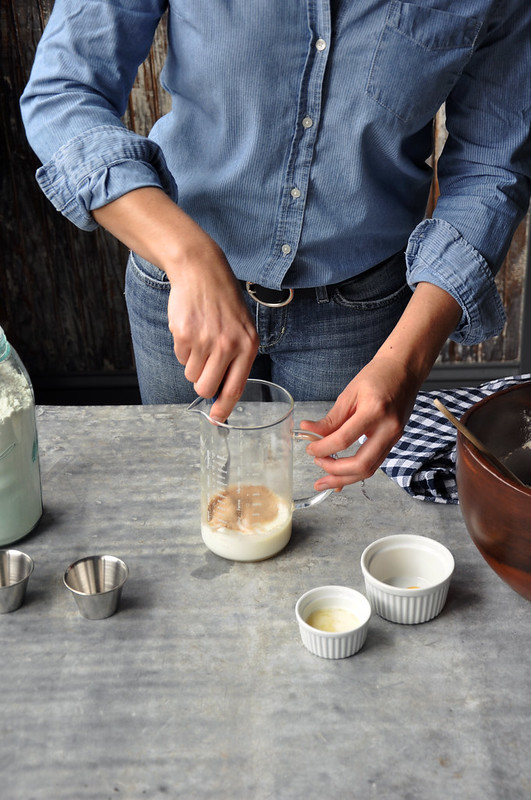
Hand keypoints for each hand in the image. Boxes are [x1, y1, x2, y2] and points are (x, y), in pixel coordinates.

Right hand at [167, 239, 258, 421]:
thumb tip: (223, 396)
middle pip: (206, 388)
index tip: (217, 420)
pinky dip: (183, 349)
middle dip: (202, 384)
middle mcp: (228, 345)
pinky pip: (180, 358)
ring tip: (201, 338)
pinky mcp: (184, 334)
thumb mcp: (242, 330)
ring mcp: (205, 340)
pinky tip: (192, 329)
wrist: (202, 272)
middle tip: (204, 367)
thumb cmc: (224, 304)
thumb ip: (237, 361)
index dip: (224, 408)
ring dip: (193, 363)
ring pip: (191, 374)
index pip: (235, 388)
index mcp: (248, 346)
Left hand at [300, 279, 462, 490]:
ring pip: (369, 470)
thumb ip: (330, 419)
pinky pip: (375, 463)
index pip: (344, 440)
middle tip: (317, 465)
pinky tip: (341, 476)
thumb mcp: (349, 394)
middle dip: (335, 472)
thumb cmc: (378, 376)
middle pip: (361, 464)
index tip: (309, 449)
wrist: (405, 370)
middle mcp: (389, 428)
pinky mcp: (394, 441)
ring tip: (325, 481)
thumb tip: (308, 432)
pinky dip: (356, 472)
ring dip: (345, 479)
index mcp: (375, 411)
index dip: (322, 448)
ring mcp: (395, 437)